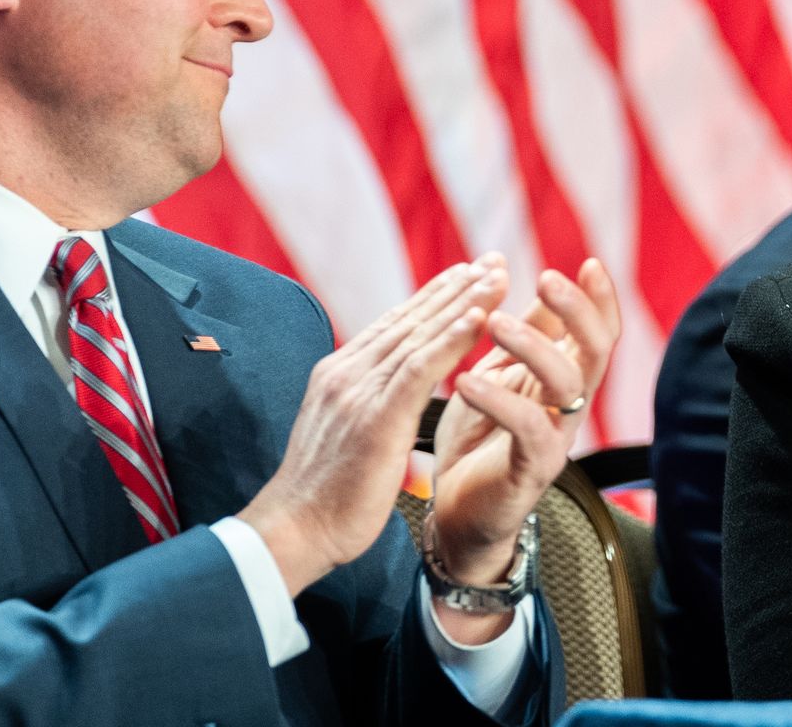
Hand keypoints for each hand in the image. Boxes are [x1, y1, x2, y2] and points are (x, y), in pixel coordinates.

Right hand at [239, 255, 508, 595]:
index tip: (468, 274)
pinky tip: (481, 318)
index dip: (433, 298)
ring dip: (464, 303)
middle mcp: (346, 372)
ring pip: (420, 334)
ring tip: (498, 277)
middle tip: (494, 260)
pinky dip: (452, 339)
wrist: (293, 531)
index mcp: (339, 375)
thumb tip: (386, 396)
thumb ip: (366, 406)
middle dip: (455, 287)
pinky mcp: (375, 416)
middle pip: (410, 318)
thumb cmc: (324, 496)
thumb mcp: (345, 436)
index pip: (393, 325)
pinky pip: (420, 368)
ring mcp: (358, 391)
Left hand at [427, 260, 619, 634]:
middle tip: (545, 276)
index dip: (599, 299)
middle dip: (577, 311)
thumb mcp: (501, 376)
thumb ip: (526, 336)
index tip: (588, 261)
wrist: (455, 514)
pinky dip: (499, 399)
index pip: (597, 333)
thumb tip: (546, 283)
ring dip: (532, 346)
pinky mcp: (531, 471)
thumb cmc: (479, 440)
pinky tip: (466, 380)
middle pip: (597, 351)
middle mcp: (569, 407)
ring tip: (492, 323)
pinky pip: (528, 429)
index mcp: (562, 380)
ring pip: (567, 384)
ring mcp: (555, 439)